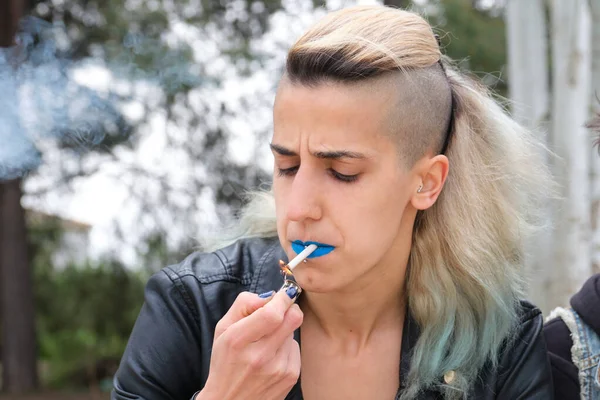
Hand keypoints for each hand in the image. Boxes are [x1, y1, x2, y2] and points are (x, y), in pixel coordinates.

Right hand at [198, 282, 302, 399]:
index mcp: (238, 341)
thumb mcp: (223, 329)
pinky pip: (296, 349)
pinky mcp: (291, 377)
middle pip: (293, 318)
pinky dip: (286, 347)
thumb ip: (244, 304)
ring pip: (293, 332)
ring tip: (266, 343)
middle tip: (280, 309)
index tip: (286, 291)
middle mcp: (260, 356)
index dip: (283, 298)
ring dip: (283, 331)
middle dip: (289, 308)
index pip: (271, 313)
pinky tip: (272, 357)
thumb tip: (270, 295)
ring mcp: (278, 369)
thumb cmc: (225, 362)